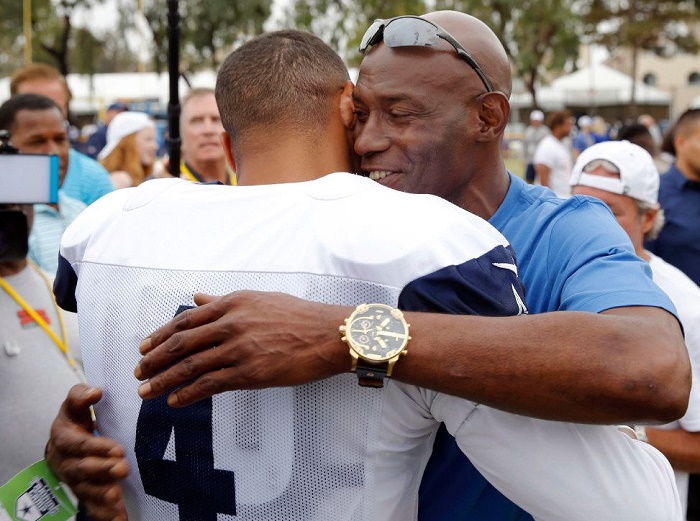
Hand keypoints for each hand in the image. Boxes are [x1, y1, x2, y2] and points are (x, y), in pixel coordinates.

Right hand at [46, 385, 128, 520]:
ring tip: (116, 495)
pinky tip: (118, 519)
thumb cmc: (75, 420)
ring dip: (101, 494)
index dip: (95, 447)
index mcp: (63, 438)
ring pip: (85, 490)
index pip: (77, 444)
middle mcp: (66, 462)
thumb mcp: (75, 404)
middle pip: (82, 469)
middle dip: (102, 470)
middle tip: (122, 468)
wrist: (65, 444)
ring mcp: (74, 480)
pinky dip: (104, 515)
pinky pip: (92, 507)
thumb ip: (81, 396)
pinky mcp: (85, 493)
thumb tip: (95, 392)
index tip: (117, 449)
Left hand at [134, 291, 351, 406]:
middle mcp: (231, 323)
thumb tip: (197, 298)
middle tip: (138, 372)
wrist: (329, 334)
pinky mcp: (250, 373)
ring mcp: (239, 348)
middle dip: (154, 359)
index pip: (186, 320)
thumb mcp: (260, 299)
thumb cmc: (299, 315)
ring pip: (191, 365)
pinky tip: (174, 401)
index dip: (160, 335)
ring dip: (164, 380)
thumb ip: (224, 301)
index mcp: (233, 303)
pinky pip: (210, 384)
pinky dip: (188, 393)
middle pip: (181, 343)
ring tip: (146, 391)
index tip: (144, 347)